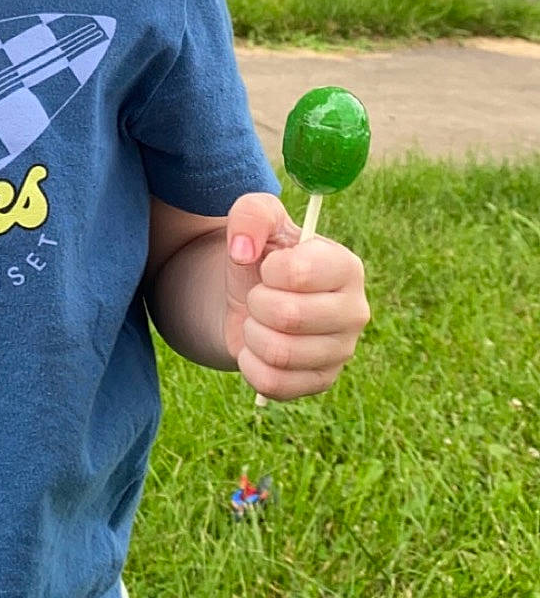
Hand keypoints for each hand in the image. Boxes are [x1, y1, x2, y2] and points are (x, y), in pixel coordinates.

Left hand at [222, 192, 370, 398]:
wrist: (250, 300)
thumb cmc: (263, 256)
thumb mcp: (257, 220)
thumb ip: (251, 214)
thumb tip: (242, 249)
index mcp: (347, 267)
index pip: (300, 274)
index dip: (270, 270)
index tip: (269, 267)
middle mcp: (355, 311)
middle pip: (289, 317)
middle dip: (257, 302)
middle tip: (260, 296)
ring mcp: (341, 351)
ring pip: (279, 353)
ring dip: (252, 334)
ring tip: (259, 321)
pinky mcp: (321, 382)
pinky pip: (273, 383)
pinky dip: (250, 364)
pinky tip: (258, 348)